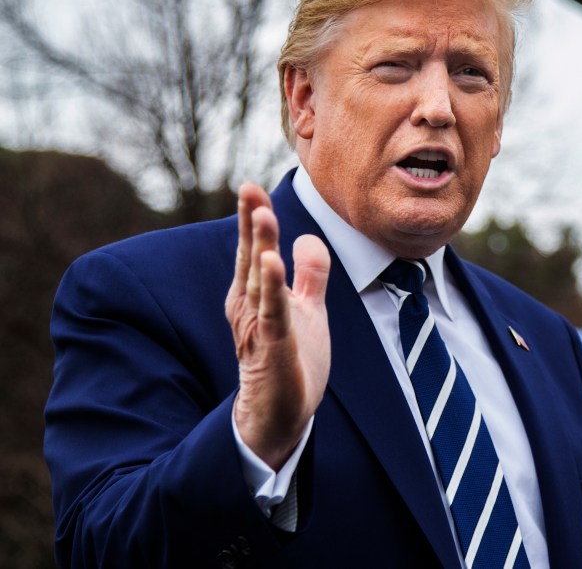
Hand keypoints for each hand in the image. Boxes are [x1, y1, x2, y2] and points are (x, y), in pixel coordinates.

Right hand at [226, 183, 331, 470]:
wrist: (281, 417)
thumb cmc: (291, 361)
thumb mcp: (306, 310)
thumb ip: (310, 275)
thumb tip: (310, 237)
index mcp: (256, 296)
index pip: (255, 250)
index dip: (254, 220)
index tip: (252, 187)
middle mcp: (250, 308)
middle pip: (252, 258)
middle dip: (252, 224)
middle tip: (249, 188)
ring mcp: (260, 329)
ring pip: (260, 281)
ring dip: (261, 246)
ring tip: (262, 214)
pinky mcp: (273, 349)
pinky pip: (273, 314)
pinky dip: (273, 288)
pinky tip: (272, 264)